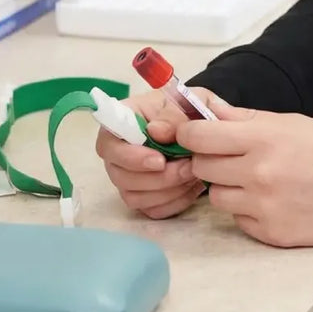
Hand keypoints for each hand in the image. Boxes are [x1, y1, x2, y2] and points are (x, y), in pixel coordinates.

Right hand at [94, 86, 222, 218]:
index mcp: (123, 121)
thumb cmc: (189, 108)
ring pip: (135, 197)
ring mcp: (129, 177)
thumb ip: (172, 114)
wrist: (204, 127)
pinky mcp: (144, 196)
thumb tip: (154, 131)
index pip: (108, 144)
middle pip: (120, 176)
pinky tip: (192, 186)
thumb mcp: (187, 101)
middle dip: (157, 178)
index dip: (130, 157)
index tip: (160, 161)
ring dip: (167, 191)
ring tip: (194, 175)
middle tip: (188, 168)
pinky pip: (151, 210)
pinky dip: (174, 202)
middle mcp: (119, 152)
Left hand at [178, 103, 312, 247]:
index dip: (189, 133)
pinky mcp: (267, 233)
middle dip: (207, 159)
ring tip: (250, 179)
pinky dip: (244, 209)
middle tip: (225, 155)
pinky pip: (236, 219)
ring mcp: (261, 207)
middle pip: (202, 167)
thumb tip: (205, 106)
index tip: (191, 132)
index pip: (200, 136)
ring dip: (224, 186)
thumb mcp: (287, 122)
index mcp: (262, 139)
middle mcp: (257, 174)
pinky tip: (267, 199)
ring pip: (214, 196)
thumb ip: (242, 117)